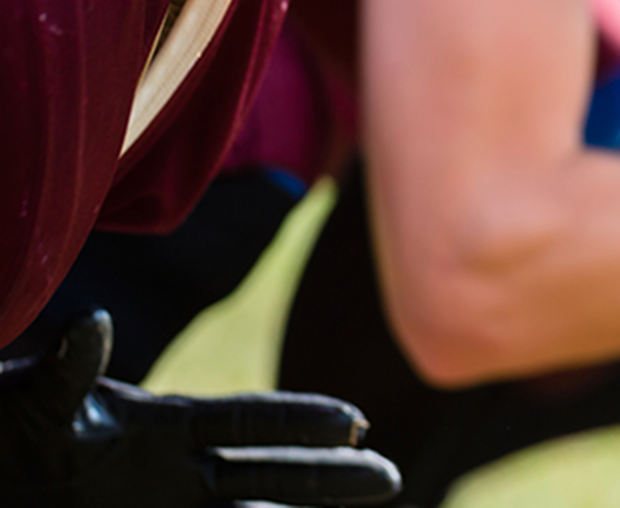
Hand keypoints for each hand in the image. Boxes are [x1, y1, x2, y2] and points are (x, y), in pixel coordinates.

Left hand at [0, 310, 399, 506]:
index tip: (352, 422)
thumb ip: (67, 369)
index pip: (247, 422)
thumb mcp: (29, 399)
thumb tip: (91, 322)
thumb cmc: (3, 429)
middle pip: (272, 472)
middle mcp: (178, 469)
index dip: (299, 421)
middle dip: (332, 476)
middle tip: (390, 477)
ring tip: (366, 505)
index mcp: (162, 426)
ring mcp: (167, 505)